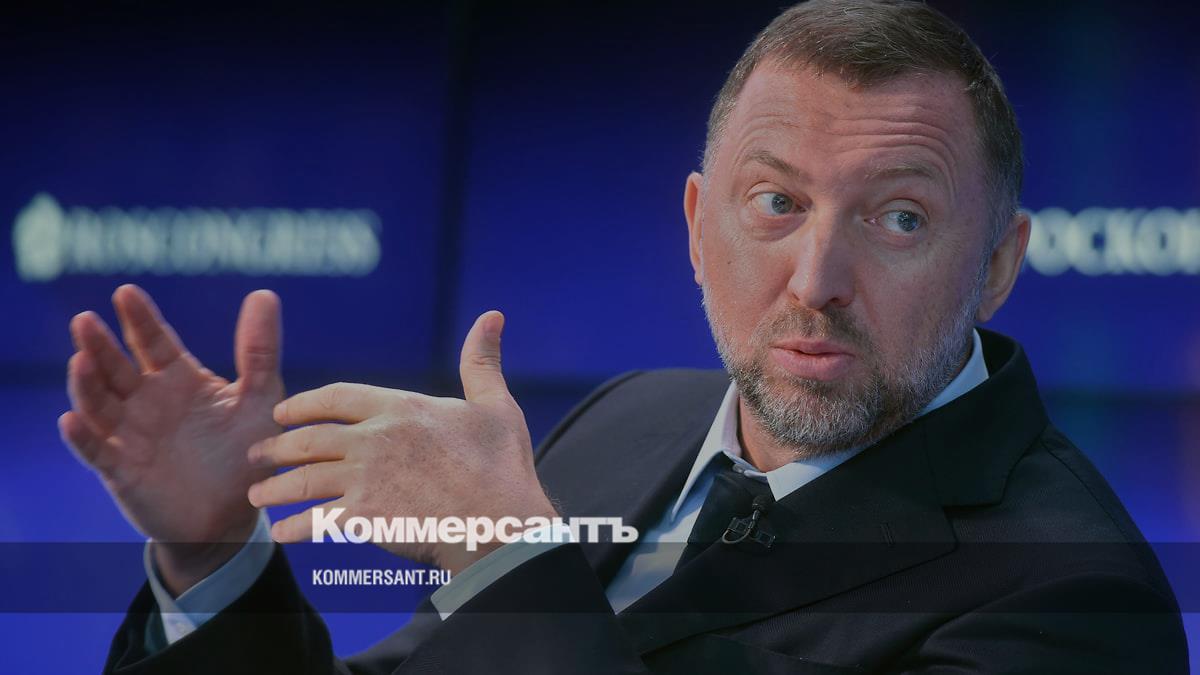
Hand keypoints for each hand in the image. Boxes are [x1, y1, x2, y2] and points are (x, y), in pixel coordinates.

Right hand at [59, 285, 283, 592]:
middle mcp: (148, 402)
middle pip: (117, 367)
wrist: (235, 516)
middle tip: (86, 320)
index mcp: (180, 380)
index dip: (140, 319)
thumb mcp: (260, 398)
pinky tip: (72, 419)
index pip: (154, 342)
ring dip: (87, 384)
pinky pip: (97, 451)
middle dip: (100, 344)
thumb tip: (265, 294)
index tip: (126, 293)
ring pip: (100, 403)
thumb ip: (260, 350)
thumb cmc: (247, 453)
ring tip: (80, 361)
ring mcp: (130, 434)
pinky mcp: (122, 470)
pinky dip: (83, 436)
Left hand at [246, 310, 557, 574]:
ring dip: (276, 488)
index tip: (283, 413)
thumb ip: (481, 362)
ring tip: (258, 496)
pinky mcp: (365, 517)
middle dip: (277, 447)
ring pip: (304, 479)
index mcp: (401, 407)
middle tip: (258, 455)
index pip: (336, 397)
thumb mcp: (494, 405)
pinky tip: (281, 532)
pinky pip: (315, 520)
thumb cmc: (502, 465)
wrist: (500, 522)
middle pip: (309, 437)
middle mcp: (375, 438)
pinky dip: (294, 527)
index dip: (304, 404)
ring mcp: (366, 478)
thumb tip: (492, 316)